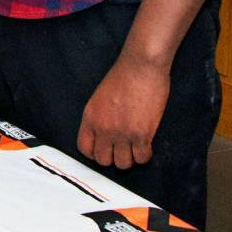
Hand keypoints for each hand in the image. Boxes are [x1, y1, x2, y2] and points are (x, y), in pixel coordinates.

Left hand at [78, 55, 169, 170]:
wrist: (141, 67)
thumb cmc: (122, 78)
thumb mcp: (99, 98)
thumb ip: (98, 118)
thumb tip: (102, 136)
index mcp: (90, 118)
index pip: (84, 148)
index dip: (95, 153)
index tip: (105, 150)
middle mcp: (103, 128)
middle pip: (103, 160)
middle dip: (113, 157)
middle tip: (122, 149)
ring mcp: (122, 133)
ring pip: (123, 164)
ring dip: (130, 158)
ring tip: (135, 147)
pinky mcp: (142, 134)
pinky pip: (142, 158)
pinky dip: (145, 155)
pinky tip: (146, 146)